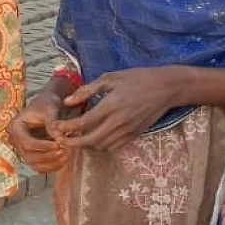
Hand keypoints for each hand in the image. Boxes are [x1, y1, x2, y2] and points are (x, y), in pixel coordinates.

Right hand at [8, 89, 71, 173]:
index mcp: (15, 127)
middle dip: (48, 156)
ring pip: (34, 164)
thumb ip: (52, 123)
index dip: (43, 146)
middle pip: (29, 156)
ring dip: (51, 163)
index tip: (59, 143)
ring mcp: (22, 149)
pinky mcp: (30, 155)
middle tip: (65, 151)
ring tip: (66, 156)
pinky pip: (39, 167)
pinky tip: (64, 161)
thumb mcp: (50, 109)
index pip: (27, 143)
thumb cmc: (48, 104)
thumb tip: (58, 137)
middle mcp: (15, 140)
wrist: (48, 105)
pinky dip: (51, 166)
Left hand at [51, 67, 176, 152]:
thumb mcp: (111, 77)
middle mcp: (119, 121)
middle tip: (61, 140)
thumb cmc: (138, 78)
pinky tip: (94, 139)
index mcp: (112, 105)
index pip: (84, 122)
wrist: (167, 88)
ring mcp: (128, 130)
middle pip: (91, 140)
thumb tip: (67, 101)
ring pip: (102, 146)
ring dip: (86, 145)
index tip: (56, 128)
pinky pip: (114, 147)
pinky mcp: (135, 135)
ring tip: (76, 139)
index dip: (67, 128)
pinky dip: (101, 146)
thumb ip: (87, 90)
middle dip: (73, 143)